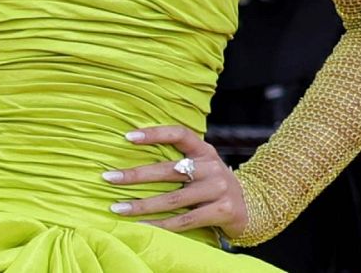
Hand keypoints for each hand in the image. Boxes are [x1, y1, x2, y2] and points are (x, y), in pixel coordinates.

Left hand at [106, 125, 248, 239]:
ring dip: (141, 205)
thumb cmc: (213, 184)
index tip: (127, 137)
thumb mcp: (202, 165)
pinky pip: (184, 220)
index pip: (179, 134)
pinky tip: (141, 226)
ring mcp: (218, 189)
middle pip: (168, 169)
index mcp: (204, 150)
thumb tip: (132, 156)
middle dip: (135, 175)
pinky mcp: (221, 211)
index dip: (154, 133)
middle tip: (108, 177)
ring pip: (172, 198)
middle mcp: (211, 166)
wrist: (251, 207)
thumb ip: (179, 159)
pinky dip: (160, 225)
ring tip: (117, 208)